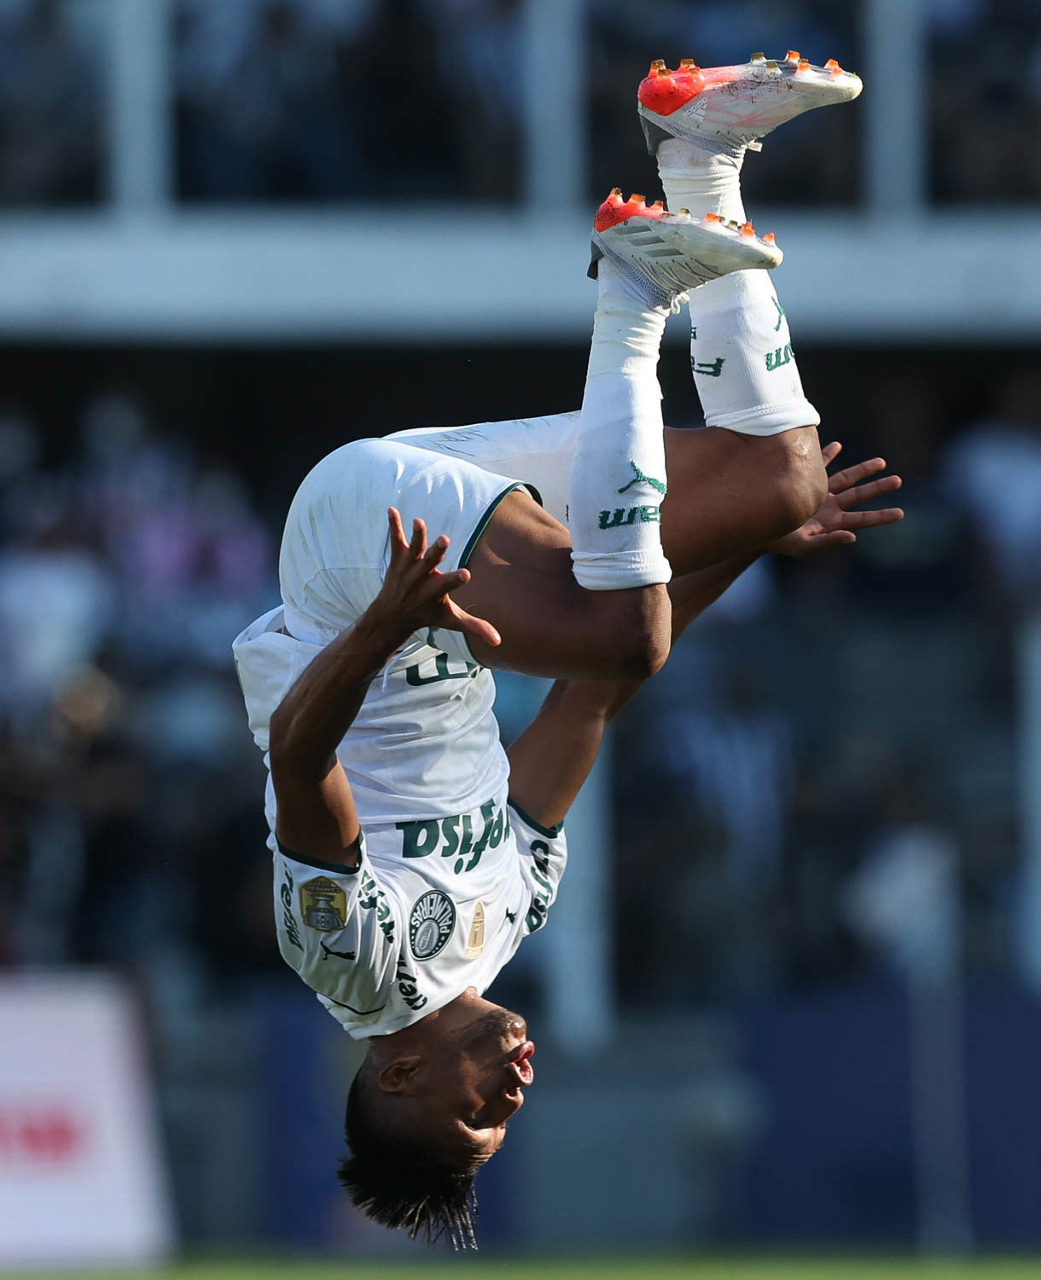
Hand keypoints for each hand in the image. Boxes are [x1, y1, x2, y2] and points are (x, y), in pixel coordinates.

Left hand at [364, 508, 500, 648]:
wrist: (392, 614)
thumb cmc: (427, 615)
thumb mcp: (451, 621)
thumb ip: (474, 626)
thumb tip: (498, 641)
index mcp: (436, 591)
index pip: (449, 584)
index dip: (457, 579)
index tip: (467, 574)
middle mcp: (421, 578)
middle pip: (430, 562)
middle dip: (436, 551)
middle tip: (444, 540)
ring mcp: (408, 566)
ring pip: (413, 549)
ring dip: (417, 536)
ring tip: (418, 521)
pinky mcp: (398, 557)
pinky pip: (396, 539)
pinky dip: (393, 525)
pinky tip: (391, 509)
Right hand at [767, 442, 903, 557]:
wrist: (760, 528)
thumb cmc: (781, 542)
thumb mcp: (805, 547)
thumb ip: (829, 542)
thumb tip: (853, 536)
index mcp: (833, 522)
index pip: (862, 519)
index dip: (881, 516)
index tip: (901, 514)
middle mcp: (830, 506)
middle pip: (860, 495)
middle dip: (879, 487)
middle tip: (898, 480)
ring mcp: (819, 492)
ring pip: (846, 478)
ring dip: (864, 470)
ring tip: (881, 463)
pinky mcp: (805, 481)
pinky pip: (819, 464)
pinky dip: (828, 454)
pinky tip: (838, 446)